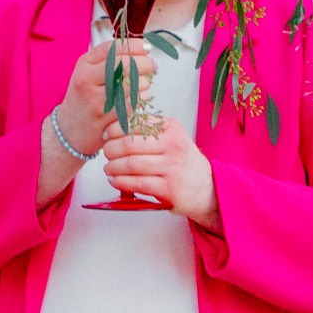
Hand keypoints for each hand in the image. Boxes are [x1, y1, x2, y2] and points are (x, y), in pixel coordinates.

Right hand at [50, 37, 156, 163]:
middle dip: (144, 63)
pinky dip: (141, 99)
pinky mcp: (104, 118)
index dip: (134, 45)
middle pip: (122, 64)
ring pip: (129, 85)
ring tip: (146, 82)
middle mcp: (87, 80)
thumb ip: (108, 60)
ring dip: (144, 82)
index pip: (112, 48)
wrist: (68, 130)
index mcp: (84, 64)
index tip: (147, 48)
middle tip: (153, 65)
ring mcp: (95, 100)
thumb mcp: (88, 73)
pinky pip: (130, 105)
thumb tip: (139, 48)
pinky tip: (142, 97)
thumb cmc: (84, 98)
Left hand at [96, 111, 219, 225]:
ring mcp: (172, 167)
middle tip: (106, 153)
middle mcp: (173, 145)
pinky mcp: (169, 188)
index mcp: (171, 128)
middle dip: (111, 149)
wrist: (206, 187)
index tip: (106, 134)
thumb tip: (115, 128)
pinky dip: (120, 182)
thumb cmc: (182, 161)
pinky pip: (138, 183)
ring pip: (132, 164)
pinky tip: (114, 180)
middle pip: (131, 144)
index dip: (116, 128)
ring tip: (108, 168)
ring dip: (113, 167)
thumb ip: (149, 131)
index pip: (136, 123)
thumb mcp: (172, 137)